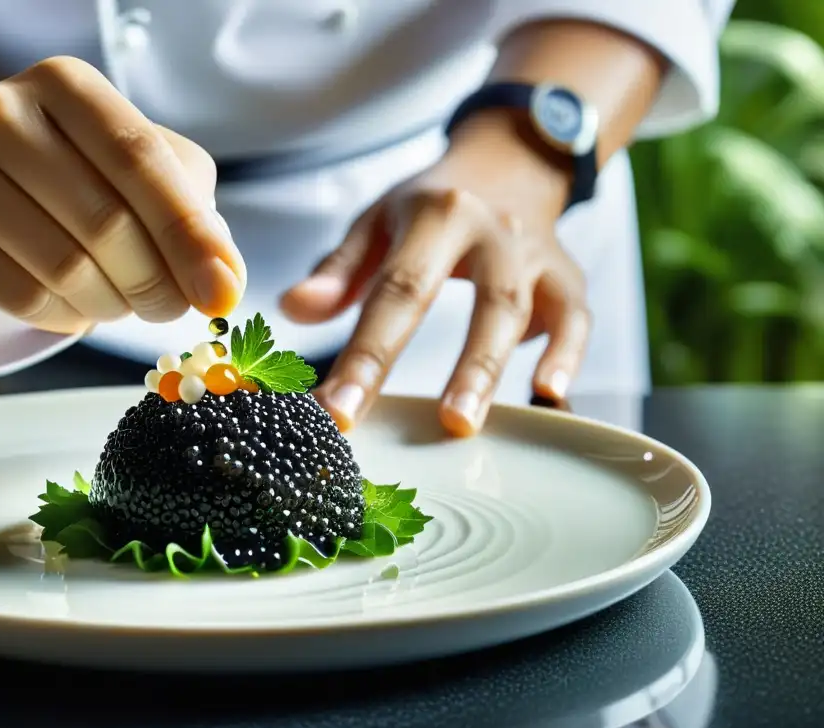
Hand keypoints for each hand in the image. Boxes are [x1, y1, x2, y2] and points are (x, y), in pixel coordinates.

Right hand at [0, 56, 244, 332]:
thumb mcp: (151, 180)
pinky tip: (73, 306)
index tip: (221, 292)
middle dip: (155, 281)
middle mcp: (0, 113)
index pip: (139, 158)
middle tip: (170, 306)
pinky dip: (66, 318)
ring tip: (121, 300)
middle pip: (104, 220)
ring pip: (65, 268)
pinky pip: (23, 298)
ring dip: (113, 304)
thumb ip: (197, 222)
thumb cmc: (86, 183)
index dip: (188, 233)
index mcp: (65, 85)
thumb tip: (225, 287)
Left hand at [281, 126, 591, 436]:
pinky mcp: (566, 274)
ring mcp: (533, 253)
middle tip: (432, 426)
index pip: (400, 290)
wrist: (507, 161)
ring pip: (523, 310)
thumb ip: (338, 270)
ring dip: (495, 368)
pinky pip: (576, 316)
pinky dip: (568, 353)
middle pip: (482, 301)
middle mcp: (493, 230)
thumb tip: (291, 308)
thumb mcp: (378, 220)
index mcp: (437, 215)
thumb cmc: (430, 204)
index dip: (370, 354)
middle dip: (459, 367)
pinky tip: (549, 393)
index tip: (339, 411)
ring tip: (465, 423)